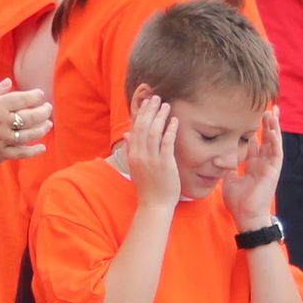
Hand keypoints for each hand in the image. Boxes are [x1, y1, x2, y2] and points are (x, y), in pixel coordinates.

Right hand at [0, 80, 52, 171]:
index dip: (34, 96)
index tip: (40, 94)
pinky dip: (33, 151)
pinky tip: (42, 148)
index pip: (22, 99)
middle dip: (43, 112)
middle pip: (30, 116)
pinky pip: (21, 153)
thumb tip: (9, 82)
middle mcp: (2, 122)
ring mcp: (2, 139)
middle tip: (49, 108)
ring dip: (42, 129)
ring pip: (29, 135)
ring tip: (48, 124)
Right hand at [124, 92, 182, 208]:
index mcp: (133, 154)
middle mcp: (140, 155)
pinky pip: (167, 143)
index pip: (136, 128)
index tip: (146, 101)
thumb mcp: (135, 167)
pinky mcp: (165, 164)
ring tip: (166, 104)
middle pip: (144, 127)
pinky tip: (174, 120)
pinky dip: (170, 130)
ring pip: (154, 132)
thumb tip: (127, 133)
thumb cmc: (147, 188)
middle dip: (150, 110)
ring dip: (160, 116)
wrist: (154, 206)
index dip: (141, 113)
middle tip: (156, 97)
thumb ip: (131, 149)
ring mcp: (152, 160)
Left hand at [224, 106, 284, 230]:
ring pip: (274, 143)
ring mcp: (270, 167)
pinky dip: (275, 141)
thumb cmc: (239, 203)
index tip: (251, 117)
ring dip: (273, 128)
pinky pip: (276, 153)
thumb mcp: (229, 181)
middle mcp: (263, 164)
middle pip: (266, 139)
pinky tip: (273, 130)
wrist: (246, 217)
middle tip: (267, 108)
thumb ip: (227, 168)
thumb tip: (218, 158)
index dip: (254, 131)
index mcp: (253, 166)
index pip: (255, 144)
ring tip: (272, 112)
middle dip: (267, 124)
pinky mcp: (274, 171)